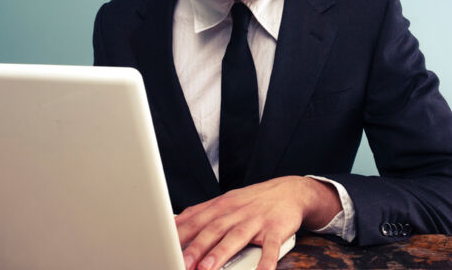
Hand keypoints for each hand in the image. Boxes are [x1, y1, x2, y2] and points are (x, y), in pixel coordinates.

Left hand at [175, 176, 341, 269]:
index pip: (195, 220)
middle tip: (181, 263)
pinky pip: (271, 248)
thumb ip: (200, 214)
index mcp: (221, 206)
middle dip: (195, 247)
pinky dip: (266, 262)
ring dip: (220, 253)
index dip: (179, 235)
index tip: (162, 247)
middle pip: (212, 229)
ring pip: (236, 237)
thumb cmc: (252, 201)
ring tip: (206, 268)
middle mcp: (236, 212)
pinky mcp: (276, 230)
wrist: (289, 191)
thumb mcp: (224, 202)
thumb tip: (173, 224)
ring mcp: (256, 221)